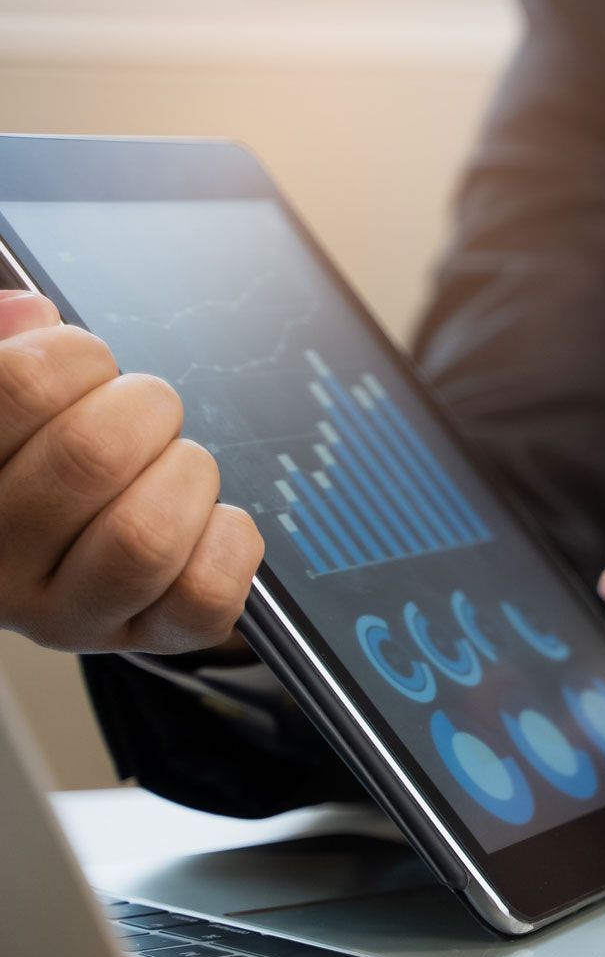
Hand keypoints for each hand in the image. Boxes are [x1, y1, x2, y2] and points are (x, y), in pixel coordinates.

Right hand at [0, 292, 262, 654]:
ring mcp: (69, 616)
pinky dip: (231, 539)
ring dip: (187, 474)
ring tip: (179, 463)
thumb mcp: (9, 411)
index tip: (86, 361)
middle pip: (91, 456)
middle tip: (148, 410)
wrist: (64, 558)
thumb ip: (8, 355)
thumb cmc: (34, 464)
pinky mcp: (145, 641)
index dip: (74, 354)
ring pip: (145, 536)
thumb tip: (30, 314)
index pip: (17, 386)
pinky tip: (209, 520)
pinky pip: (207, 593)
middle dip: (145, 408)